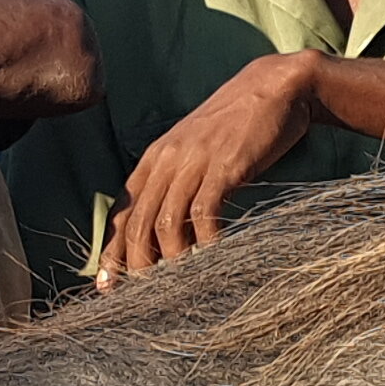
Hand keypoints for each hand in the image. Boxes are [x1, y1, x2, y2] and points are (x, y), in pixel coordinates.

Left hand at [105, 51, 320, 280]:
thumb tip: (169, 227)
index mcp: (155, 158)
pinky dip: (205, 243)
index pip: (123, 210)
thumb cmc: (239, 125)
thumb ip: (179, 181)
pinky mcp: (224, 167)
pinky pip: (204, 213)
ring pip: (166, 222)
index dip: (112, 250)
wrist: (276, 88)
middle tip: (141, 297)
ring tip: (177, 288)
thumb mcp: (197, 150)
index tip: (107, 285)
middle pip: (138, 222)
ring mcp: (194, 162)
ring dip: (169, 260)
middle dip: (135, 264)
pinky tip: (212, 261)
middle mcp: (167, 159)